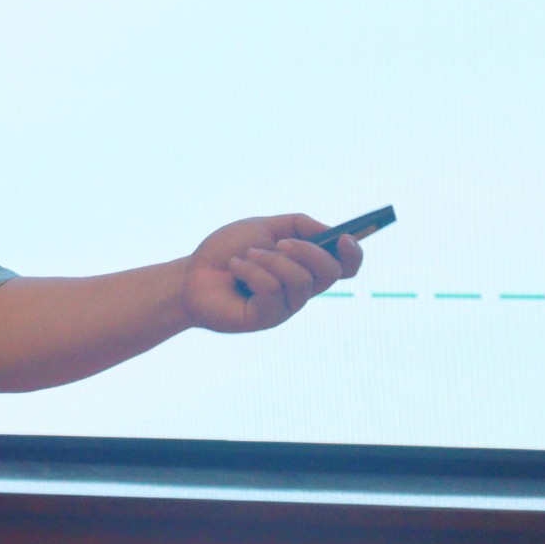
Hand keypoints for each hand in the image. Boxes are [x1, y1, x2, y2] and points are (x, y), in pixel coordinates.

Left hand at [181, 214, 363, 333]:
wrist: (191, 272)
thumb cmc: (226, 251)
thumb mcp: (263, 227)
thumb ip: (299, 225)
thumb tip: (333, 232)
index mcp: (305, 266)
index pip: (345, 266)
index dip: (353, 254)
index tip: (344, 238)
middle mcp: (301, 289)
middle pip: (330, 272)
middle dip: (306, 251)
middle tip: (277, 243)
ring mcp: (285, 306)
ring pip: (300, 280)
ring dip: (270, 260)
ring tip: (245, 256)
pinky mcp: (266, 318)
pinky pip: (273, 291)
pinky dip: (252, 271)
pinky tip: (235, 268)